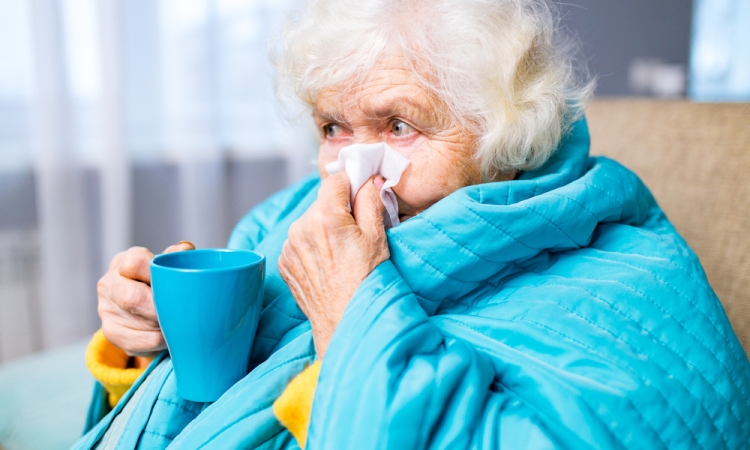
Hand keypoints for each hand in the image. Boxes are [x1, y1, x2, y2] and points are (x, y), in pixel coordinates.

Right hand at [97, 241, 194, 356]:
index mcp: (123, 261)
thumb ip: (175, 258)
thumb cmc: (157, 284)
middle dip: (159, 306)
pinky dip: (154, 340)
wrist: (143, 312)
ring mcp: (105, 308)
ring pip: (134, 319)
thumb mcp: (165, 268)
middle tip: (180, 311)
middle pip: (132, 295)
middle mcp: (109, 283)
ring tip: (176, 323)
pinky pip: (133, 340)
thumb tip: (185, 249)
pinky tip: (166, 337)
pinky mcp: (109, 331)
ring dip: (160, 324)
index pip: (135, 261)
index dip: (157, 273)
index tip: (175, 284)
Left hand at [278, 173, 389, 357]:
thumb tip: (369, 180)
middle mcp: (300, 227)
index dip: (351, 186)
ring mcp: (289, 245)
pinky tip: (328, 263)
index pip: (335, 180)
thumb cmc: (365, 281)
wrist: (344, 321)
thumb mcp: (377, 237)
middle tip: (355, 233)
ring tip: (341, 253)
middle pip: (322, 202)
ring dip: (324, 228)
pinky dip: (313, 245)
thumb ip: (371, 201)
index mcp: (324, 216)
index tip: (361, 197)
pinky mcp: (284, 261)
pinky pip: (299, 241)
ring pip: (310, 221)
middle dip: (338, 210)